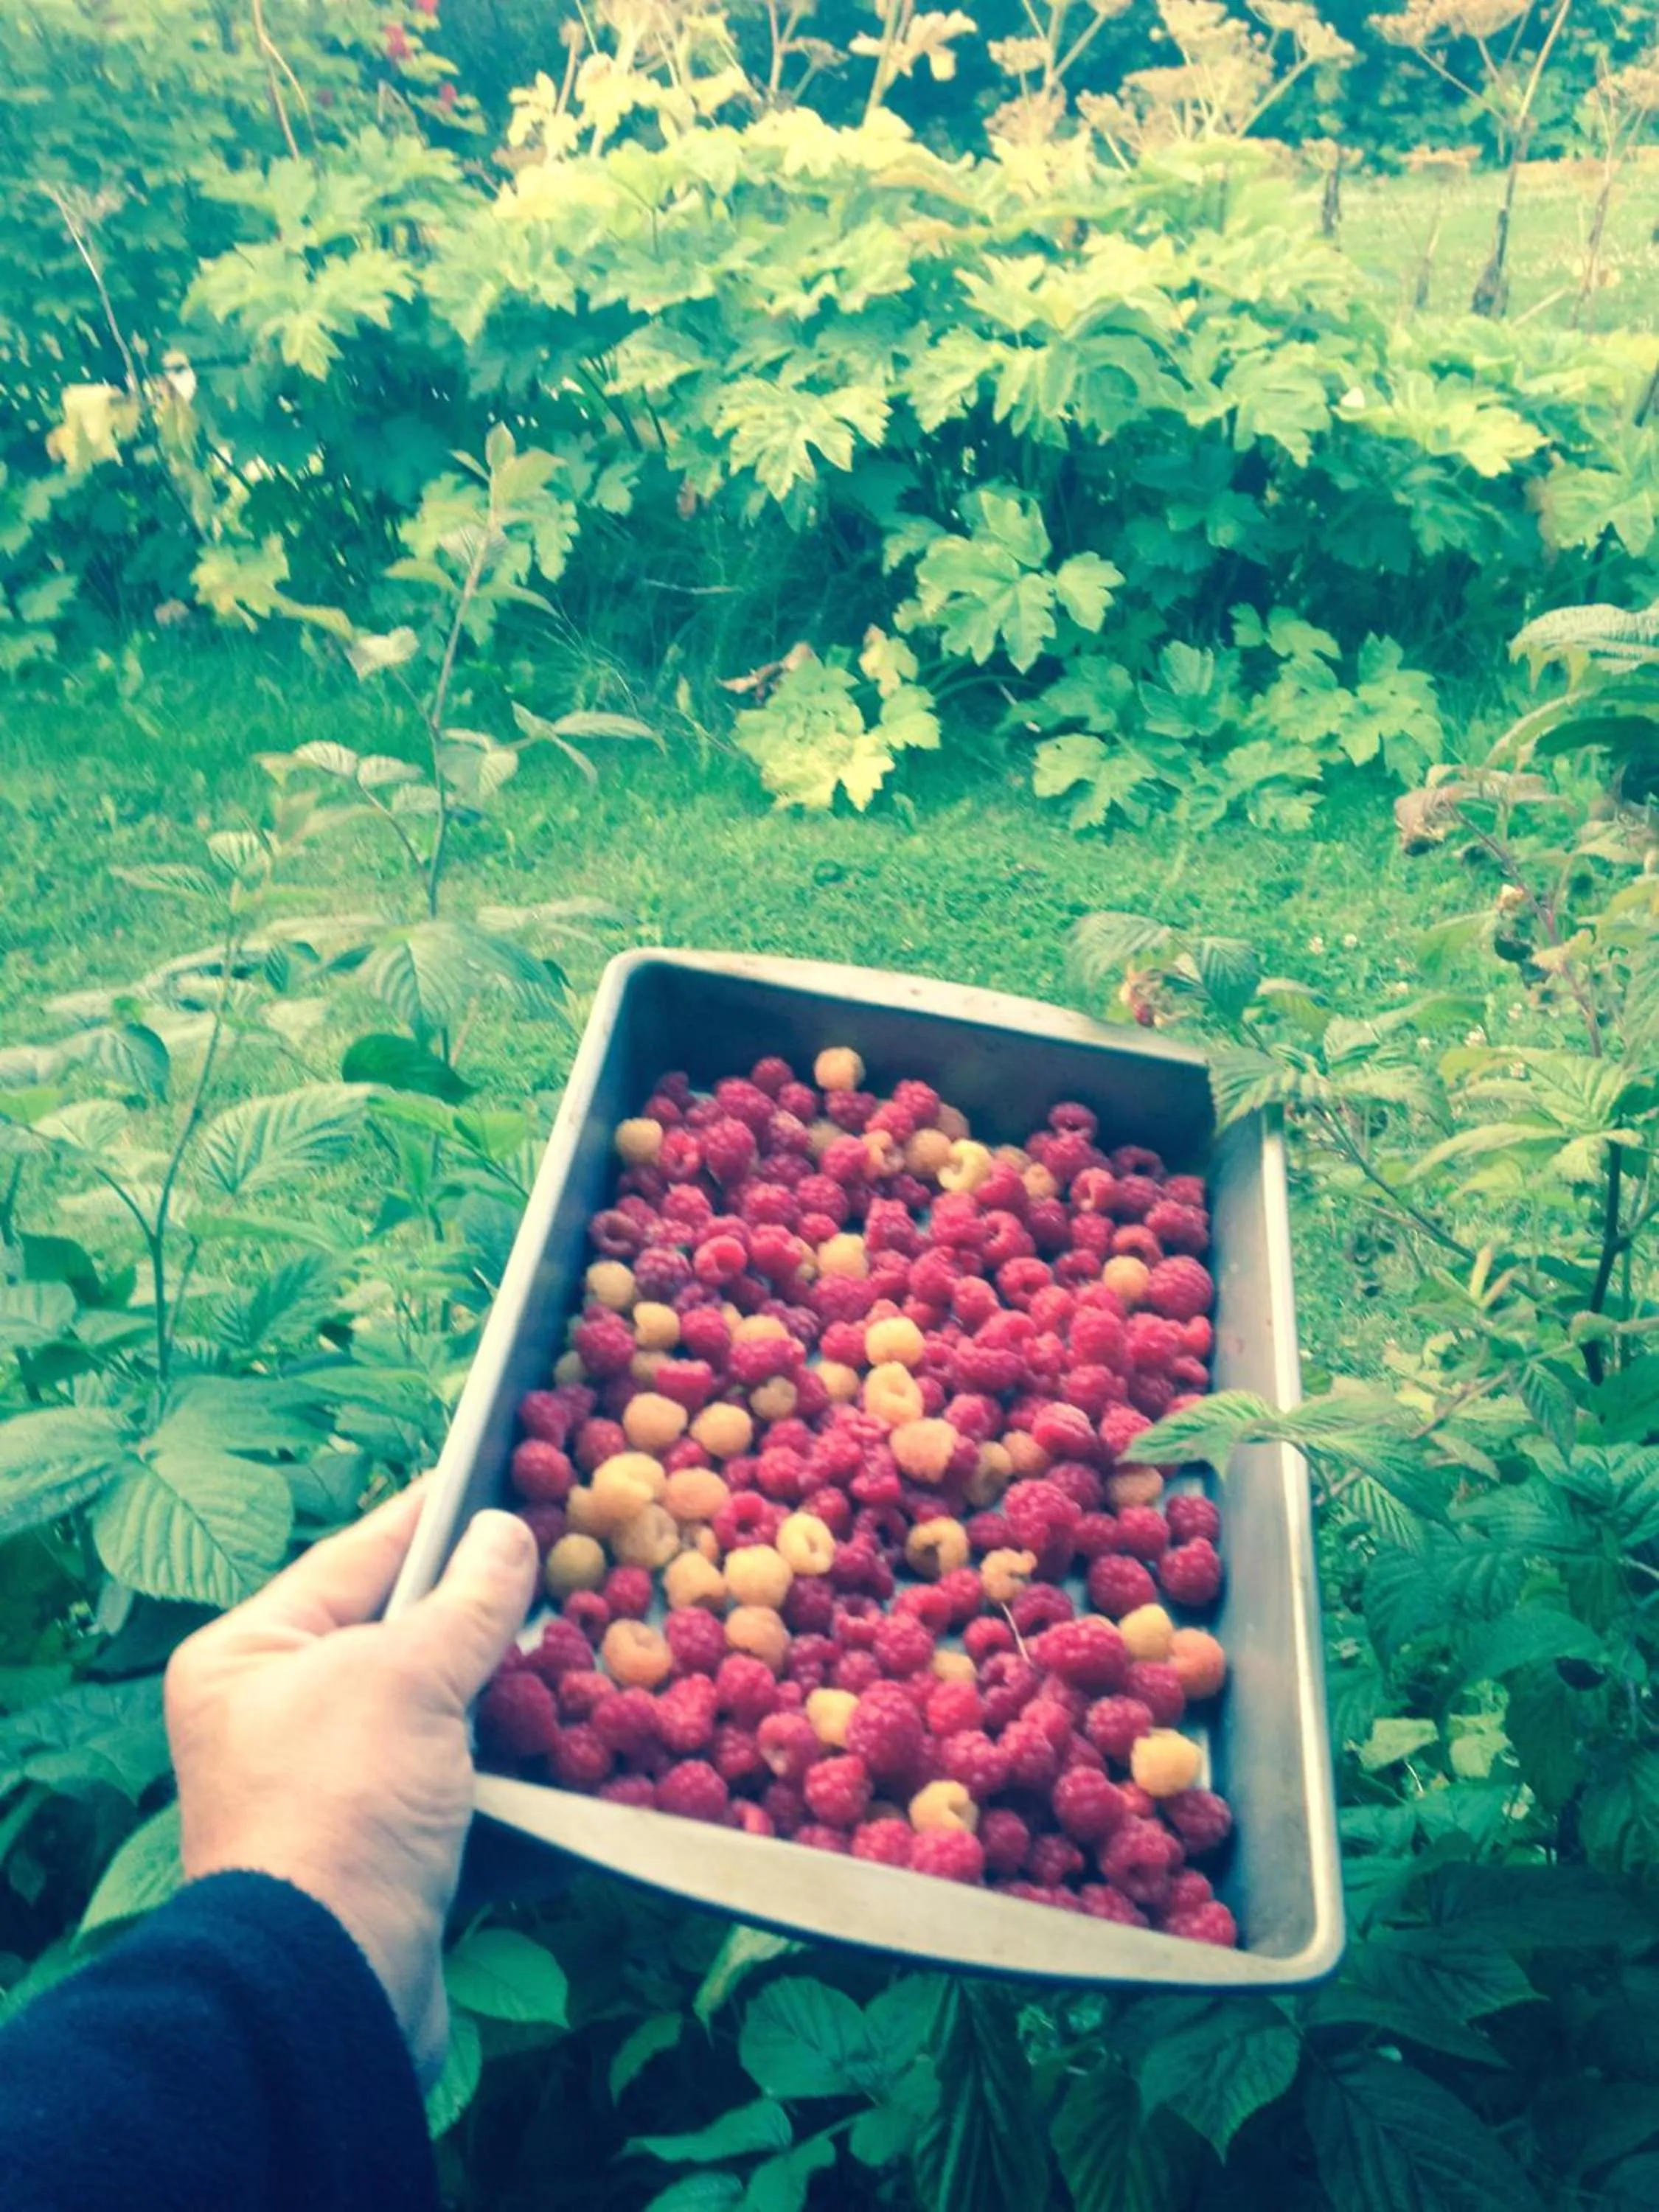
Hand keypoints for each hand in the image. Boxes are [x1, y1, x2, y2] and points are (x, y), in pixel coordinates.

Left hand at [165, 1486, 537, 2082]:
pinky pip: (469, 1791)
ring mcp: (337, 1790)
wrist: (326, 1992)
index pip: (361, 1553)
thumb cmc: (341, 1807)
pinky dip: (524, 1775)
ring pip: (447, 1716)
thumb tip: (505, 1533)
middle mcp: (281, 1717)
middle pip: (407, 1637)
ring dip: (521, 1697)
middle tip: (571, 1558)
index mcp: (253, 1654)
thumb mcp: (407, 1678)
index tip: (501, 1466)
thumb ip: (467, 1600)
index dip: (438, 1511)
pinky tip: (587, 1749)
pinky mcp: (387, 1855)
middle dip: (494, 1612)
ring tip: (596, 1649)